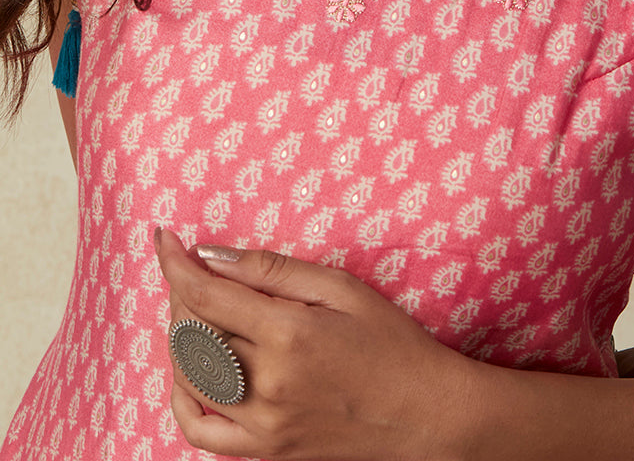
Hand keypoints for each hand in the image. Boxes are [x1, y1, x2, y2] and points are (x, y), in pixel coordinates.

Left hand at [155, 227, 475, 459]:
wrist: (424, 415)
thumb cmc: (392, 344)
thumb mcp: (343, 289)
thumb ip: (275, 271)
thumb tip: (215, 255)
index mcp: (289, 334)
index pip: (207, 294)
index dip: (176, 263)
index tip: (165, 238)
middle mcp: (268, 384)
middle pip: (193, 332)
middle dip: (181, 291)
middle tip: (190, 268)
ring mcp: (263, 424)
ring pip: (190, 376)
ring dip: (180, 336)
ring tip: (196, 308)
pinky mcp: (264, 451)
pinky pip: (201, 432)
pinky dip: (183, 400)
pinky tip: (190, 372)